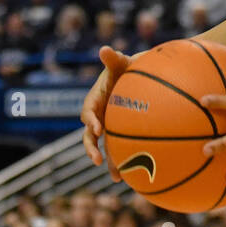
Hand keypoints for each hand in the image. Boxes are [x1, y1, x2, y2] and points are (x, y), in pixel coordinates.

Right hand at [80, 45, 136, 179]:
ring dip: (109, 162)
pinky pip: (120, 150)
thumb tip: (104, 49)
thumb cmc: (128, 68)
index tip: (96, 128)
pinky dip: (125, 162)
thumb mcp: (122, 63)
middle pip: (89, 135)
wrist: (137, 78)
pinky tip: (136, 176)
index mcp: (95, 100)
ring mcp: (108, 127)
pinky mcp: (120, 135)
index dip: (90, 121)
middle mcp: (98, 117)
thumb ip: (114, 59)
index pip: (88, 112)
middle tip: (96, 159)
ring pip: (104, 147)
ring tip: (117, 177)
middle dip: (91, 148)